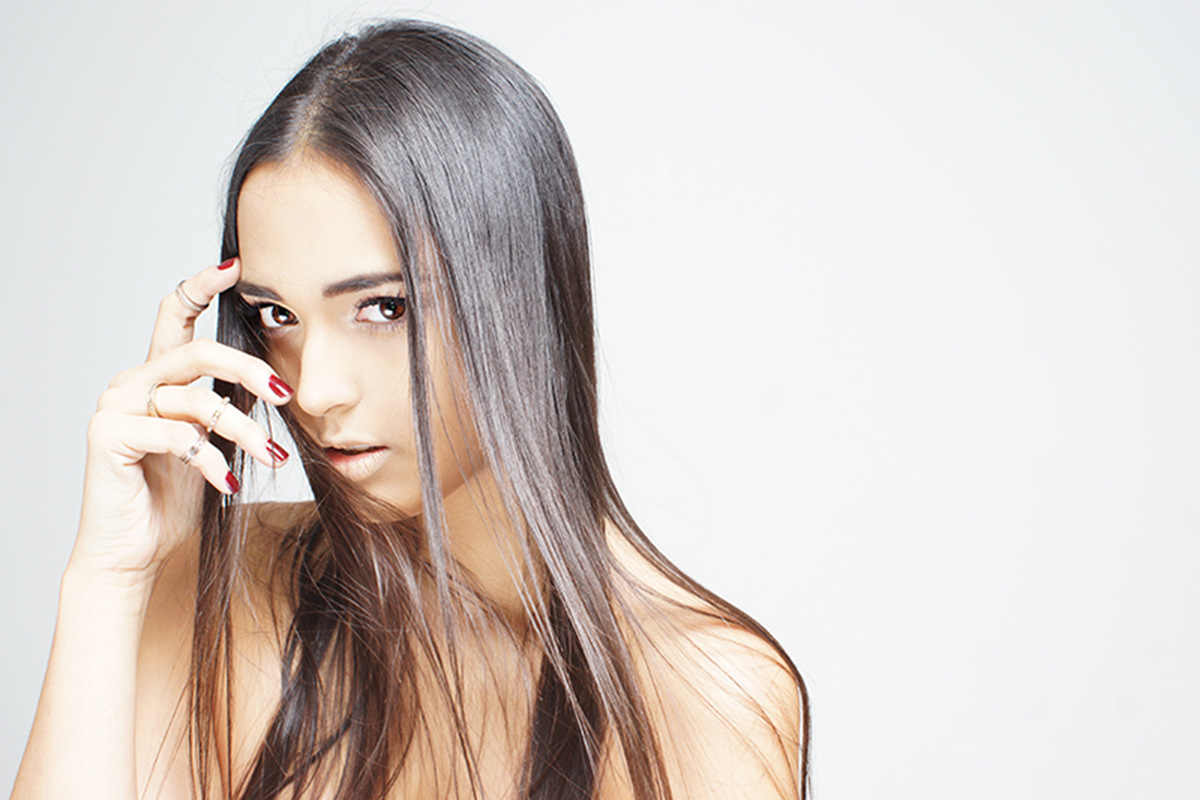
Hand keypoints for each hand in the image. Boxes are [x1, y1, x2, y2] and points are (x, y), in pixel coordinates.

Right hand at [72, 258, 291, 580]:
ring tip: (274, 458)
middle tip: (286, 395)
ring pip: (197, 400)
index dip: (202, 285)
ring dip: (244, 431)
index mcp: (157, 375)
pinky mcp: (108, 436)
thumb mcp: (210, 441)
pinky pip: (176, 436)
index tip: (236, 266)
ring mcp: (115, 406)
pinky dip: (211, 462)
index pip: (175, 314)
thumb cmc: (174, 497)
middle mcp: (132, 381)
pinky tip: (228, 485)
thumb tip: (276, 385)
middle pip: (200, 353)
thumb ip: (225, 407)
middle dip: (250, 371)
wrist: (134, 550)